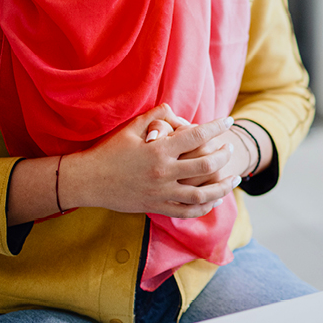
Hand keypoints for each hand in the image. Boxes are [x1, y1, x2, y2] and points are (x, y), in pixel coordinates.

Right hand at [63, 104, 237, 217]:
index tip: (229, 121)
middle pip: (206, 164)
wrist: (87, 182)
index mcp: (159, 150)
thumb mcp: (131, 129)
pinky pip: (187, 211)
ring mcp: (161, 193)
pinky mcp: (157, 207)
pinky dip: (205, 207)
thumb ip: (156, 117)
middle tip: (230, 148)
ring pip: (202, 194)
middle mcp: (163, 172)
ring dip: (223, 186)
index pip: (197, 136)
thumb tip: (177, 110)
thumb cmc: (109, 152)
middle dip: (224, 155)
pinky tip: (216, 199)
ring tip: (234, 177)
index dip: (217, 127)